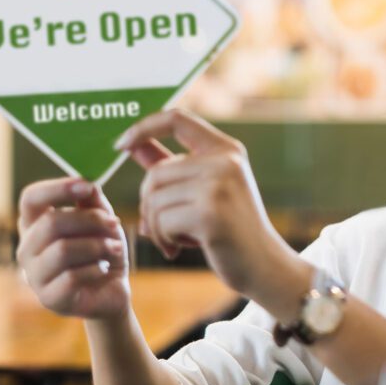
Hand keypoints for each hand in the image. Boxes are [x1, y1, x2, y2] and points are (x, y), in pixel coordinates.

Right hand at [16, 178, 129, 318]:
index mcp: (35, 224)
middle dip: (90, 220)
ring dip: (97, 246)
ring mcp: (34, 276)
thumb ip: (93, 202)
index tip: (88, 187)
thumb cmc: (101, 250)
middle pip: (51, 223)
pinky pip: (72, 276)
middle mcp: (27, 249)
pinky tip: (104, 269)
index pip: (31, 198)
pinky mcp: (49, 298)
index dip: (57, 188)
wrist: (111, 290)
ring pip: (62, 250)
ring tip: (115, 249)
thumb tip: (87, 183)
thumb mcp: (101, 221)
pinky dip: (96, 269)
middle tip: (114, 223)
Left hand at [116, 109, 302, 300]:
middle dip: (148, 204)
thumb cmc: (231, 228)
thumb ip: (170, 166)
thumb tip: (131, 145)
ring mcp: (219, 186)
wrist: (264, 265)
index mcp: (227, 149)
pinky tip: (178, 249)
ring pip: (155, 199)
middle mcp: (225, 161)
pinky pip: (161, 222)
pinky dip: (163, 240)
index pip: (177, 119)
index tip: (121, 144)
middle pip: (156, 173)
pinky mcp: (210, 214)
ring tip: (173, 240)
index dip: (144, 126)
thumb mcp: (206, 189)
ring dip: (155, 227)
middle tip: (159, 228)